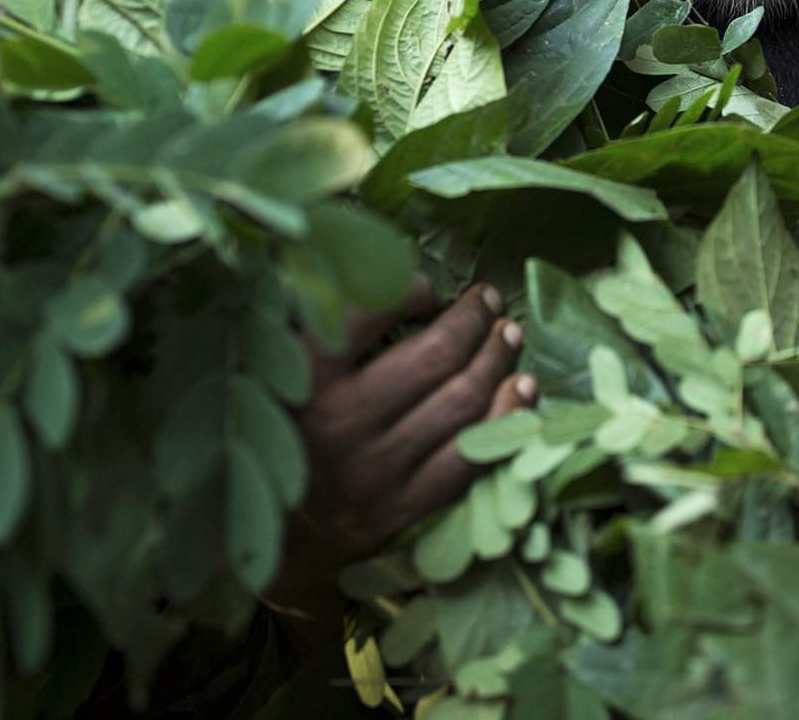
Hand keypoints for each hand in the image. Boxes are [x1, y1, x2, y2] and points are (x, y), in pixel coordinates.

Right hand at [262, 278, 537, 624]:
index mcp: (301, 376)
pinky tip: (523, 391)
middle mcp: (337, 424)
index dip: (412, 288)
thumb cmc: (287, 431)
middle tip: (488, 301)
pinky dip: (505, 419)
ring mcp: (373, 471)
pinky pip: (470, 458)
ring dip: (498, 361)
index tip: (428, 288)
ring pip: (462, 402)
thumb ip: (322, 319)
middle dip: (474, 320)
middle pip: (436, 356)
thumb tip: (387, 263)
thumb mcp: (284, 369)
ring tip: (509, 337)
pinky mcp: (401, 509)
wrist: (276, 535)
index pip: (372, 310)